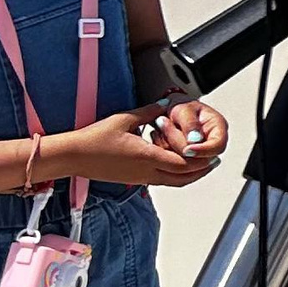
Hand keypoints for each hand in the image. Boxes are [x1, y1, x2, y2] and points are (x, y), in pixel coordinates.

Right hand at [66, 102, 229, 189]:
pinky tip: (173, 161)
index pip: (183, 164)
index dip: (200, 159)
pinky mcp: (134, 179)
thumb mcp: (125, 119)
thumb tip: (166, 104)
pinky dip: (173, 174)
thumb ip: (149, 112)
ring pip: (173, 182)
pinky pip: (161, 180)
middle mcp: (146, 172)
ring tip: (199, 162)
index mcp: (147, 157)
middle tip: (212, 159)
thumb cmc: (95, 139)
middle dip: (201, 169)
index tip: (211, 152)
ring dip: (189, 174)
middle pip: (183, 178)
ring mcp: (140, 178)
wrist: (74, 156)